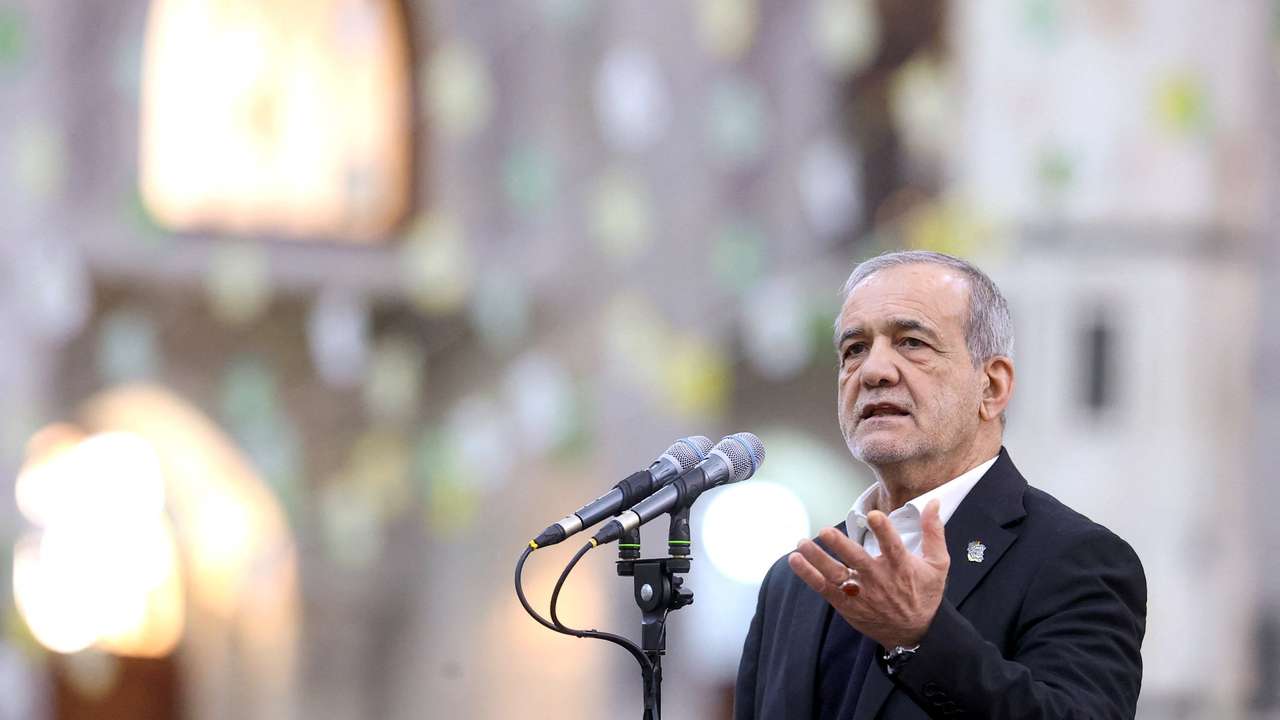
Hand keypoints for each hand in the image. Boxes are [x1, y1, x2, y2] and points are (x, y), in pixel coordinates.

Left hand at [788, 499, 948, 647]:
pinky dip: (809, 575)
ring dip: (817, 559)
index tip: (874, 516)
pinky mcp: (847, 605)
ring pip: (836, 574)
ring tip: (802, 544)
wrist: (914, 633)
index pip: (893, 546)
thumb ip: (933, 532)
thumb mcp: (938, 564)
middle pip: (857, 560)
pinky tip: (795, 560)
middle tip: (825, 531)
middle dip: (840, 545)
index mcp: (901, 567)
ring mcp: (861, 593)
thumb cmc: (924, 594)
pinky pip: (825, 589)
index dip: (884, 531)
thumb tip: (933, 503)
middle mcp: (879, 579)